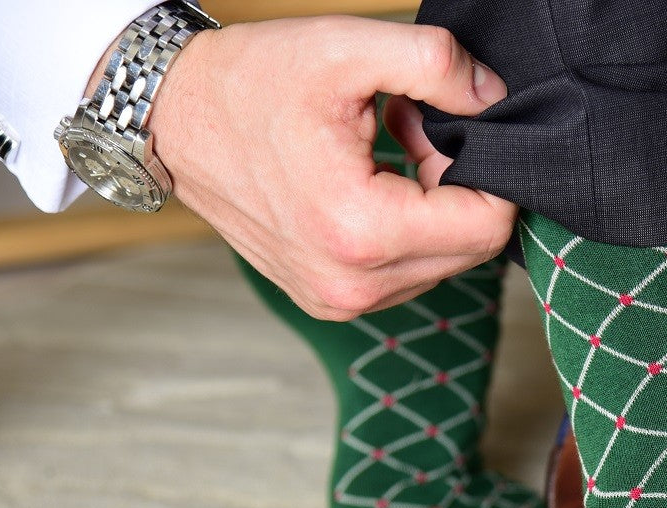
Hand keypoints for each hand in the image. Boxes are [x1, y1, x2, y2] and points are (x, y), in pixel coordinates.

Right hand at [148, 17, 514, 319]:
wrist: (173, 120)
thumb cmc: (252, 82)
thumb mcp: (347, 48)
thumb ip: (434, 64)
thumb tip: (493, 98)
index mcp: (361, 232)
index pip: (489, 225)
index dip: (484, 169)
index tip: (434, 127)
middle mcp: (353, 284)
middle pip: (472, 249)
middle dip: (456, 188)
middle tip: (405, 133)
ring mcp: (340, 300)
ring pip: (443, 263)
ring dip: (431, 210)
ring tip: (380, 156)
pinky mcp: (330, 300)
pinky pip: (407, 273)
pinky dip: (404, 231)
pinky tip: (366, 186)